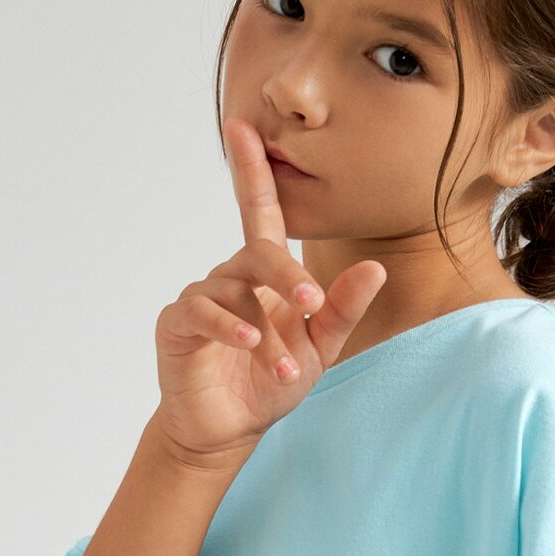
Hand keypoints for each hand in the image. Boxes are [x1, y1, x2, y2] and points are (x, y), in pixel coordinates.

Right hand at [149, 114, 387, 468]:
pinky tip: (249, 345)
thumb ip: (342, 308)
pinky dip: (228, 327)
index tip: (243, 125)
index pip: (257, 211)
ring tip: (290, 369)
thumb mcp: (319, 348)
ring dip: (267, 334)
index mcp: (263, 274)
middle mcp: (230, 277)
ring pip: (237, 295)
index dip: (251, 169)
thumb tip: (376, 268)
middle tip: (313, 301)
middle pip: (258, 253)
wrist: (229, 430)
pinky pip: (202, 313)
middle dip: (287, 275)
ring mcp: (201, 298)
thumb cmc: (271, 383)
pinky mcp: (178, 325)